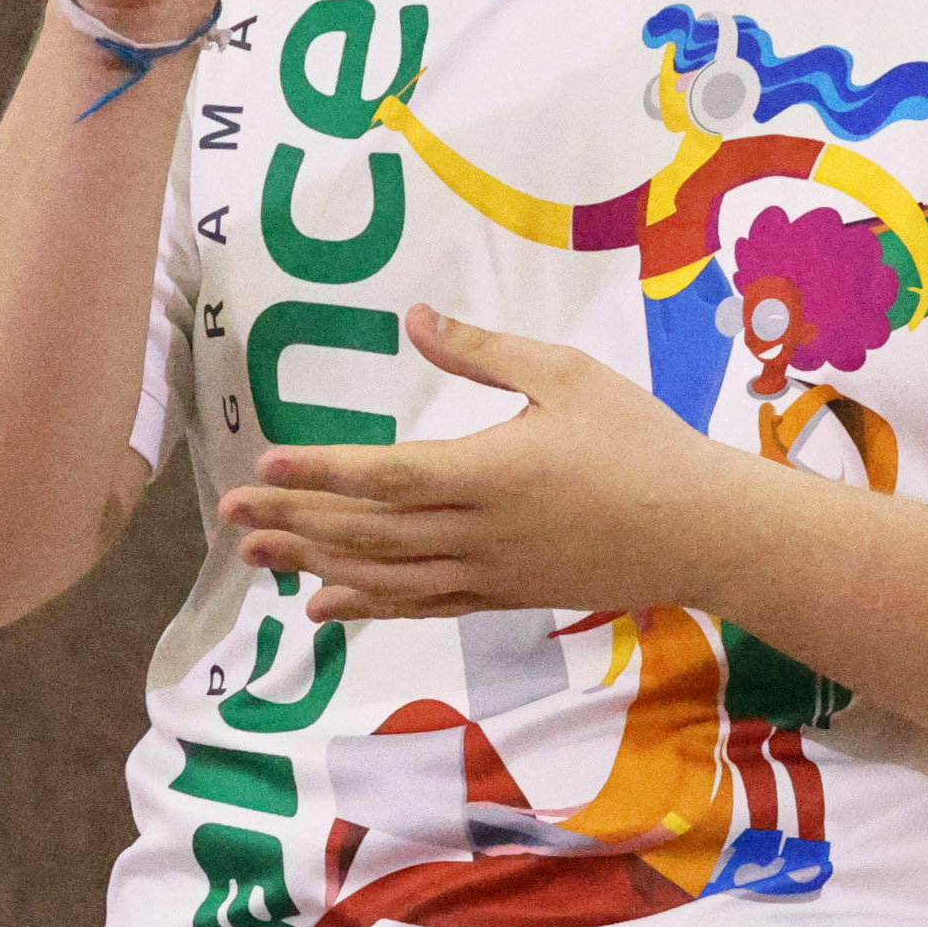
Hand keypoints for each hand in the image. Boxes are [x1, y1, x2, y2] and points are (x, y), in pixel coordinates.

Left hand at [216, 307, 766, 623]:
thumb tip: (416, 318)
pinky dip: (367, 607)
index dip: (320, 474)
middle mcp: (478, 532)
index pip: (385, 476)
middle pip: (368, 532)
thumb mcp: (567, 374)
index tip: (264, 466)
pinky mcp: (502, 596)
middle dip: (294, 522)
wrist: (699, 529)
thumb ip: (486, 351)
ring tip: (257, 557)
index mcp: (490, 471)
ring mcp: (488, 573)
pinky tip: (323, 608)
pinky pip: (420, 606)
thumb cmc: (639, 441)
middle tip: (228, 515)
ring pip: (385, 576)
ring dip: (316, 566)